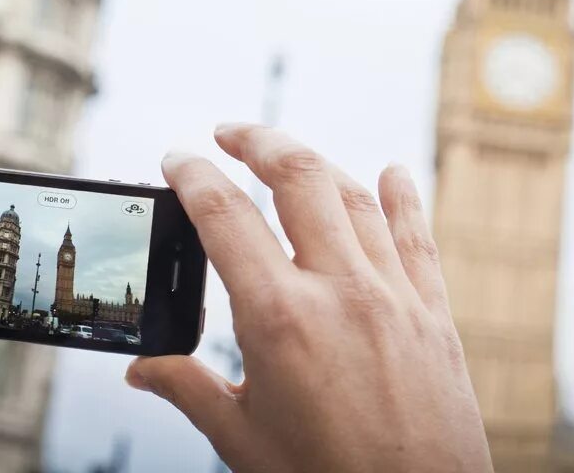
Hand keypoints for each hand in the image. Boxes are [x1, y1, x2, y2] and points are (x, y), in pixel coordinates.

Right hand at [126, 124, 492, 472]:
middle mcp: (340, 290)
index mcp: (280, 318)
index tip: (177, 159)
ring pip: (354, 196)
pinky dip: (402, 199)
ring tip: (286, 155)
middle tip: (228, 133)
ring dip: (316, 163)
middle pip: (297, 178)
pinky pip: (417, 237)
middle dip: (256, 141)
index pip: (224, 217)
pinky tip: (394, 173)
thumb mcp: (241, 438)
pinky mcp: (433, 312)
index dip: (194, 177)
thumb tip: (140, 368)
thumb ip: (188, 388)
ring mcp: (393, 294)